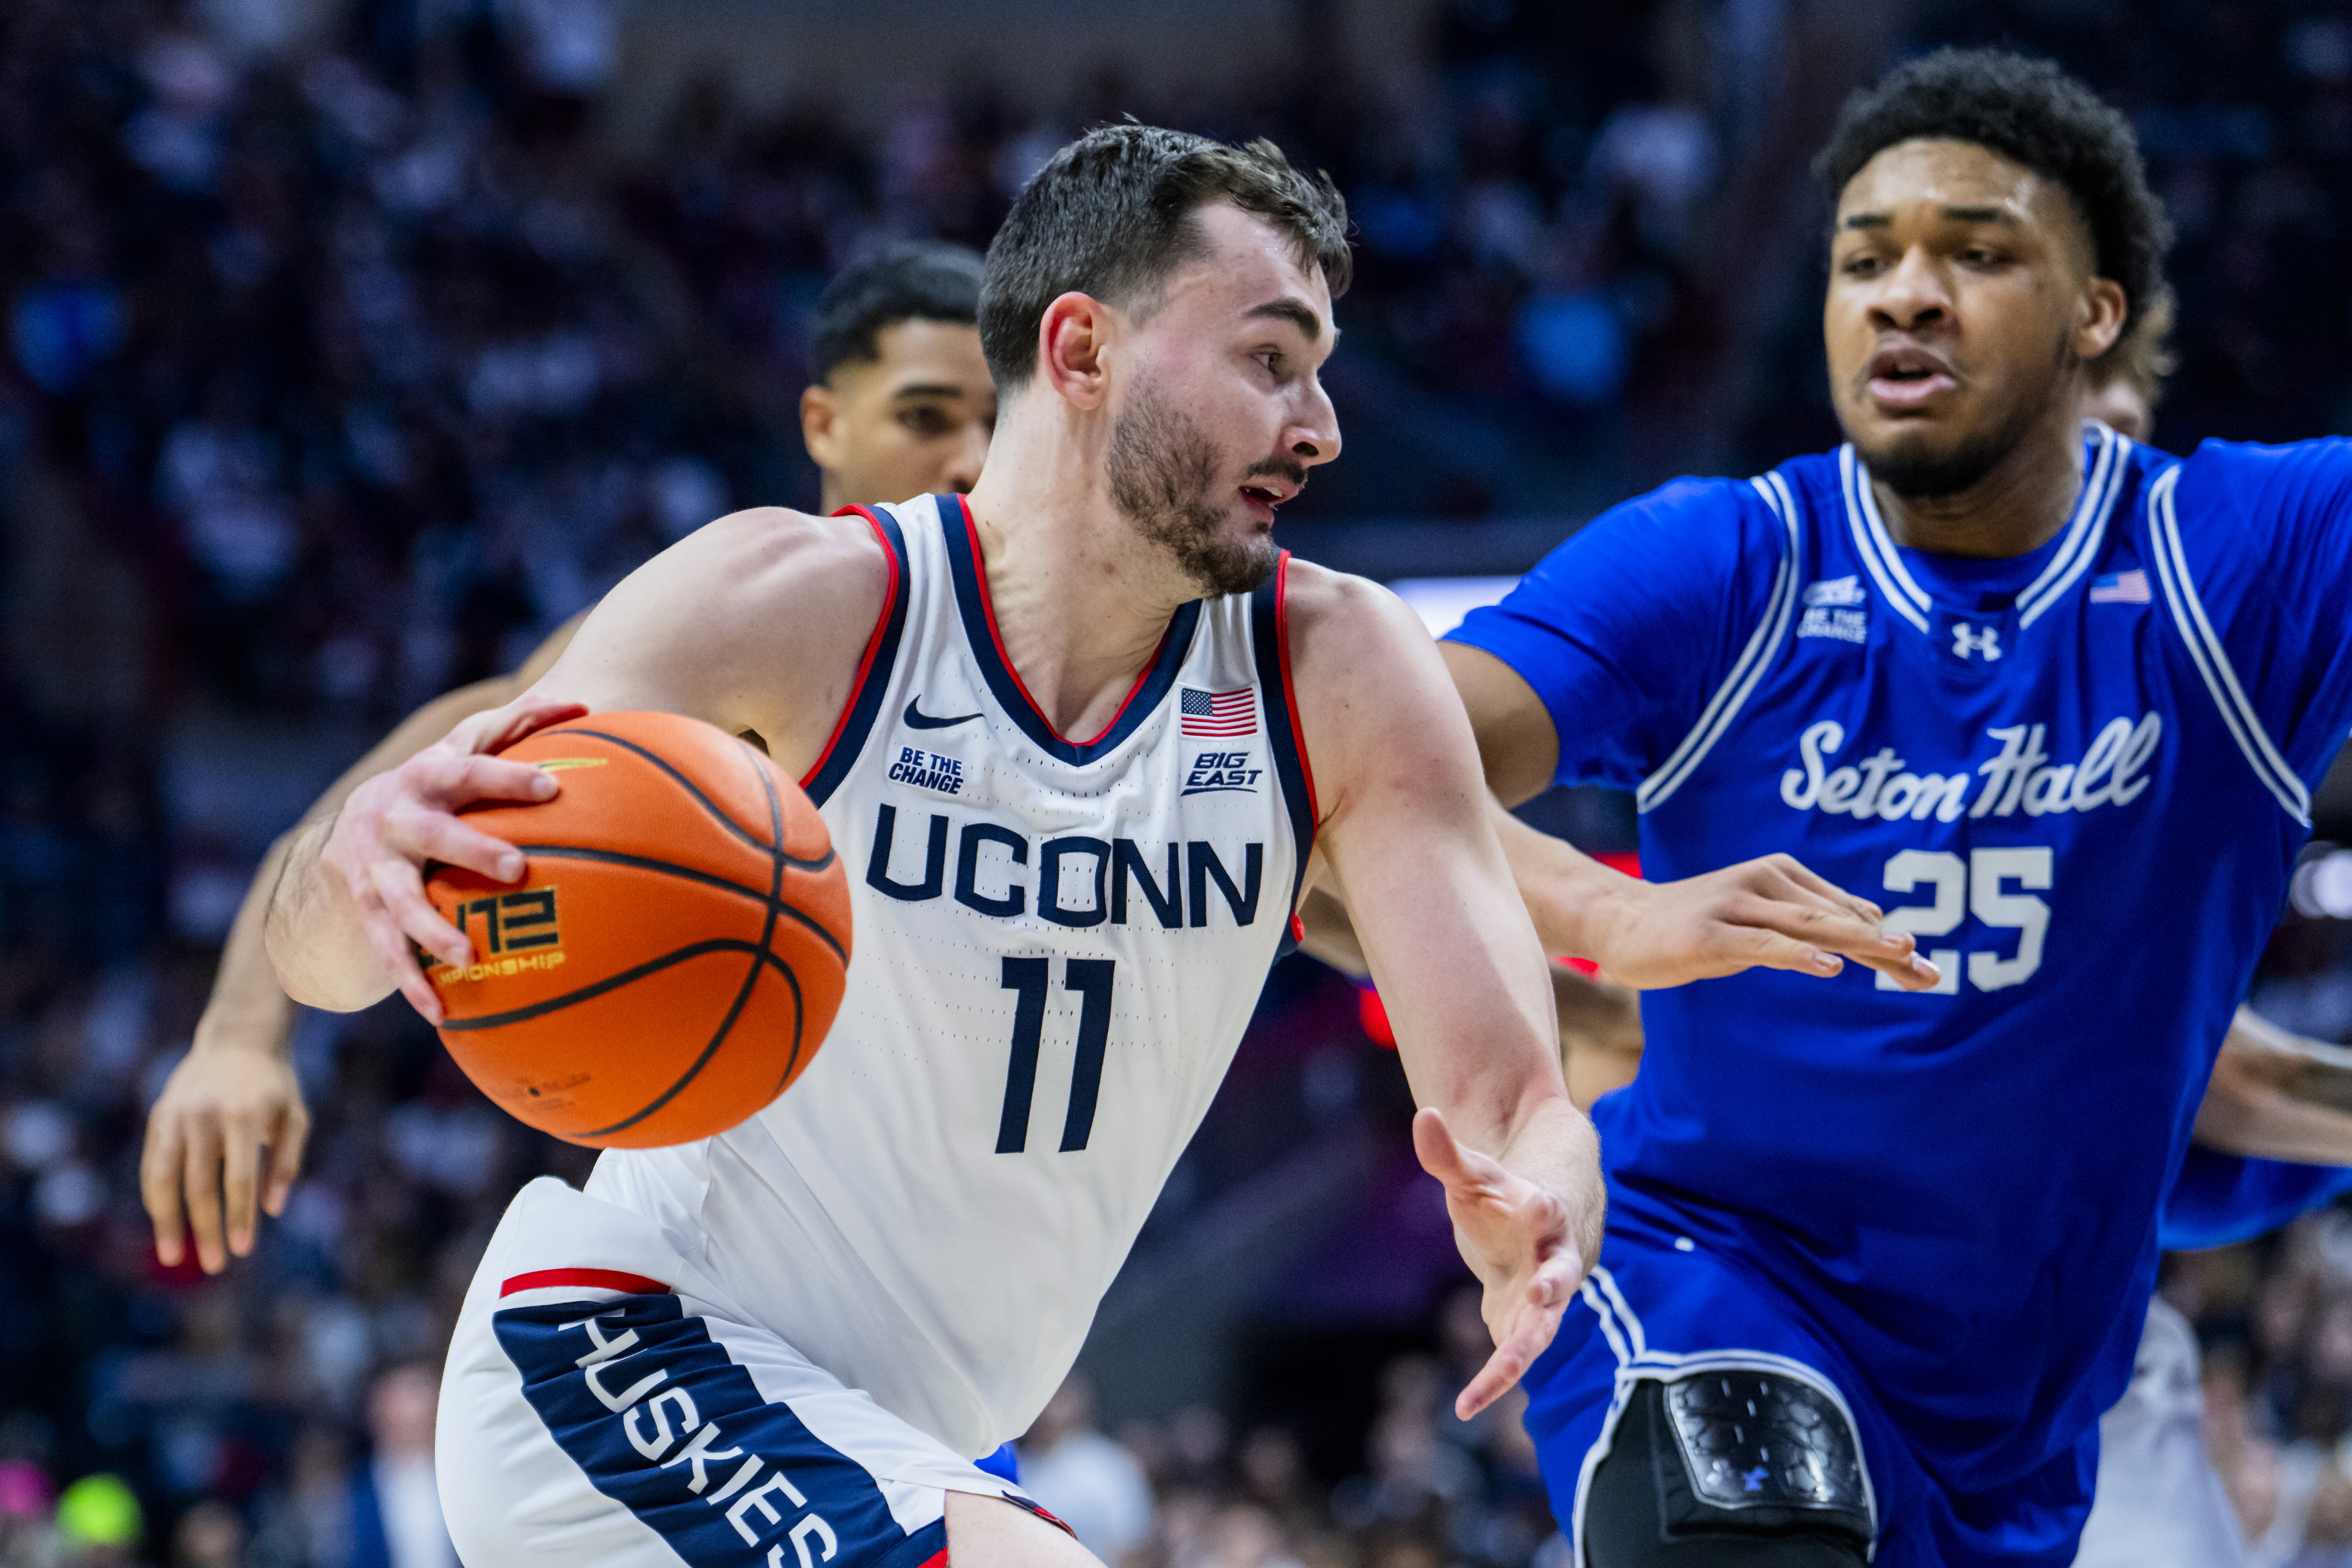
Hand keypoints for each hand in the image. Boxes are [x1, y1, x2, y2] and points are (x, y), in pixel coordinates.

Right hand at [141, 1035, 307, 1273]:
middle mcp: (206, 1115)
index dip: (238, 1218)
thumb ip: (288, 1162)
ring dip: (168, 1222)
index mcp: (245, 1116)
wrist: (237, 1039)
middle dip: (206, 1229)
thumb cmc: (274, 1086)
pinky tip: (164, 1222)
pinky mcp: (159, 1116)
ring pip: (165, 1179)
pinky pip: (153, 1164)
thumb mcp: (295, 1117)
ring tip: (172, 1255)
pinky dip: (155, 1196)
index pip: (239, 1179)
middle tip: (214, 1266)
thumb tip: (271, 1211)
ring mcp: (177, 1115)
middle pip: (200, 1185)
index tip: (241, 1251)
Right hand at [320, 696, 584, 1021]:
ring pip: (401, 903)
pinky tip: (442, 1013)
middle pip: (433, 834)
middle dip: (471, 849)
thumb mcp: (463, 750)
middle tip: (517, 868)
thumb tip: (583, 703)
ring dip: (432, 930)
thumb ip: (517, 725)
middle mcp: (396, 822)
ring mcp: (377, 870)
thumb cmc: (435, 785)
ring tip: (469, 957)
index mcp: (427, 778)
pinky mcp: (367, 913)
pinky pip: (388, 952)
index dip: (507, 777)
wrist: (347, 832)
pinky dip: (412, 983)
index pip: (469, 771)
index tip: (552, 786)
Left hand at [1414, 1107, 1585, 1418]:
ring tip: (1496, 1377)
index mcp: (1544, 1215)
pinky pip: (1513, 1358)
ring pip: (1539, 1331)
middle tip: (1545, 1295)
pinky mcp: (1525, 1327)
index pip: (1548, 1210)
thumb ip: (1448, 1152)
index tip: (1538, 1202)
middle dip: (1554, 1287)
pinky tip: (1464, 1406)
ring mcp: (1544, 1300)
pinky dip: (1494, 1381)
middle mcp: (1553, 1261)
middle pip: (1558, 1278)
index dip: (1544, 1208)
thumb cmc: (1505, 1197)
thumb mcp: (1474, 1174)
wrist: (1536, 1228)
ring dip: (1521, 1352)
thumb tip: (1423, 1115)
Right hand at [1574, 853, 1940, 991]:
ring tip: (1898, 956)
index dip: (1887, 944)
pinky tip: (1829, 967)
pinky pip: (1762, 945)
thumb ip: (1808, 923)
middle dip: (1885, 947)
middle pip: (1836, 919)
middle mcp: (1762, 883)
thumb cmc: (1696, 924)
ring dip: (1857, 943)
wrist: (1620, 921)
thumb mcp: (1758, 921)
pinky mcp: (1709, 935)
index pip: (1845, 913)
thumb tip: (1874, 925)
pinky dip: (1798, 955)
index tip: (1927, 972)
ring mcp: (1734, 907)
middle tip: (1929, 970)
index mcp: (1780, 875)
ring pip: (1807, 927)